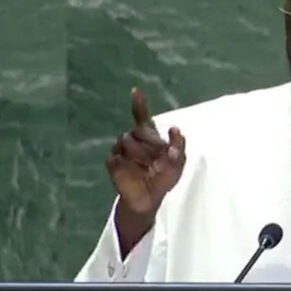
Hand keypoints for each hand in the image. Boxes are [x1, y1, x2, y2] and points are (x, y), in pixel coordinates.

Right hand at [106, 87, 185, 214]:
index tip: (135, 91)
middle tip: (156, 157)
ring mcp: (121, 151)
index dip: (138, 104)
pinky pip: (115, 157)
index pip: (141, 117)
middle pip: (136, 129)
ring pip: (125, 140)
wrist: (148, 199)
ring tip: (147, 166)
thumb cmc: (164, 179)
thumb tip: (176, 129)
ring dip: (138, 153)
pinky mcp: (112, 163)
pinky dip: (126, 164)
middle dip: (148, 141)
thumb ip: (178, 148)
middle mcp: (134, 140)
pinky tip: (133, 172)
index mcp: (150, 137)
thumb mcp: (177, 165)